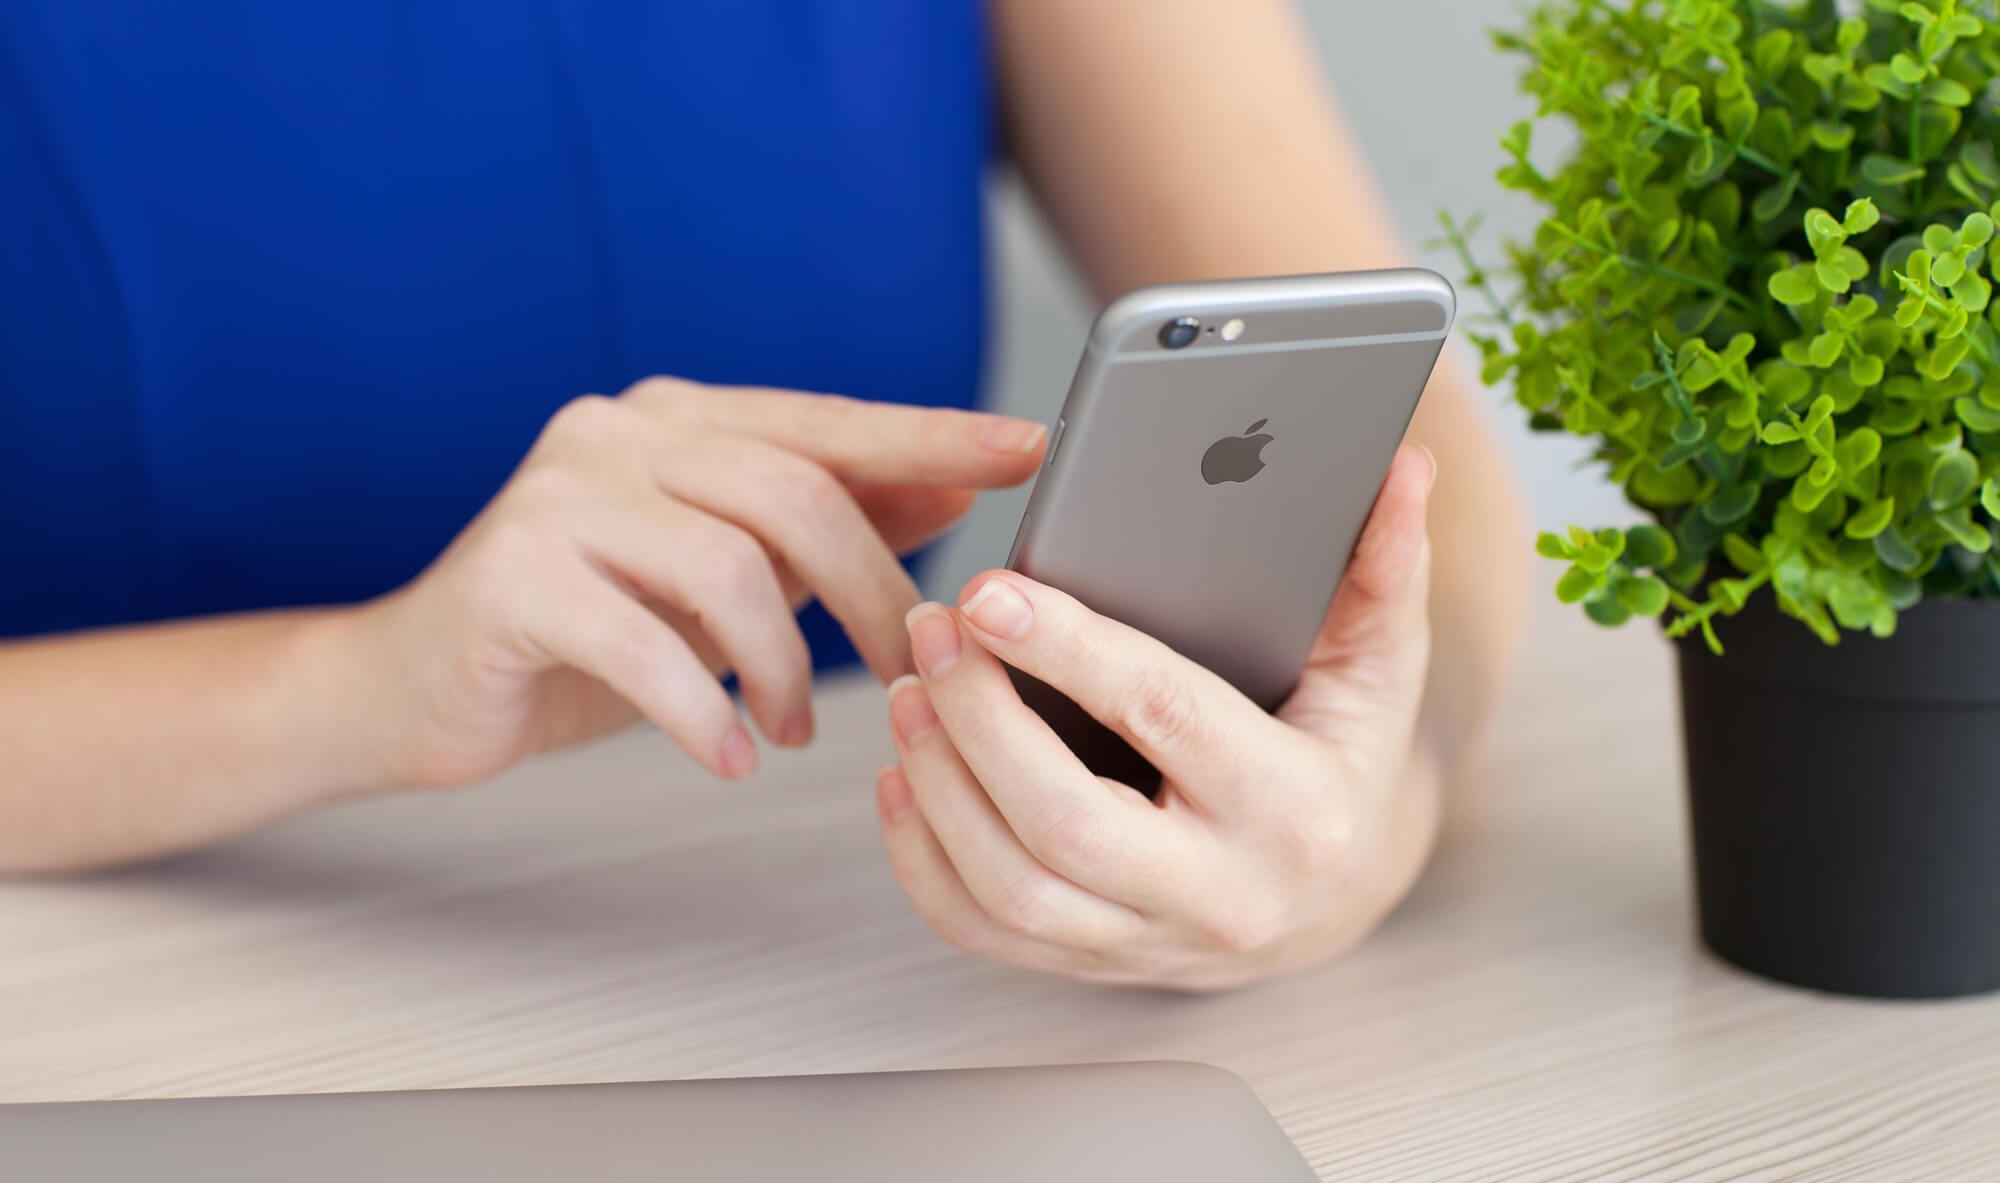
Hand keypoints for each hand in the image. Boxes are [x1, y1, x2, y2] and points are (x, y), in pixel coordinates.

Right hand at [345, 377, 1046, 788]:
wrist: (411, 686)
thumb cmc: (579, 632)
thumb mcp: (720, 576)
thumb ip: (822, 522)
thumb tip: (951, 487)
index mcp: (675, 424)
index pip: (828, 424)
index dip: (932, 437)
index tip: (1027, 451)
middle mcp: (616, 435)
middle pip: (794, 495)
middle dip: (872, 594)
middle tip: (909, 673)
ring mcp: (557, 498)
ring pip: (729, 567)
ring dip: (787, 666)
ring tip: (795, 726)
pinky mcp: (512, 577)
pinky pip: (645, 645)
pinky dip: (704, 711)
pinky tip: (729, 751)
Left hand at [876, 445, 1439, 991]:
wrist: (1337, 891)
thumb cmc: (1343, 754)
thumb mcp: (1377, 665)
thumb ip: (1382, 568)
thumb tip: (1404, 468)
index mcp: (1296, 808)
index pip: (1165, 718)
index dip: (1069, 649)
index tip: (988, 590)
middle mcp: (1223, 895)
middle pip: (1065, 824)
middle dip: (980, 720)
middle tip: (931, 629)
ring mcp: (1151, 945)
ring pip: (1010, 888)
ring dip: (938, 783)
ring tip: (908, 688)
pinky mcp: (1093, 965)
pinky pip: (982, 930)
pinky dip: (923, 856)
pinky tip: (905, 774)